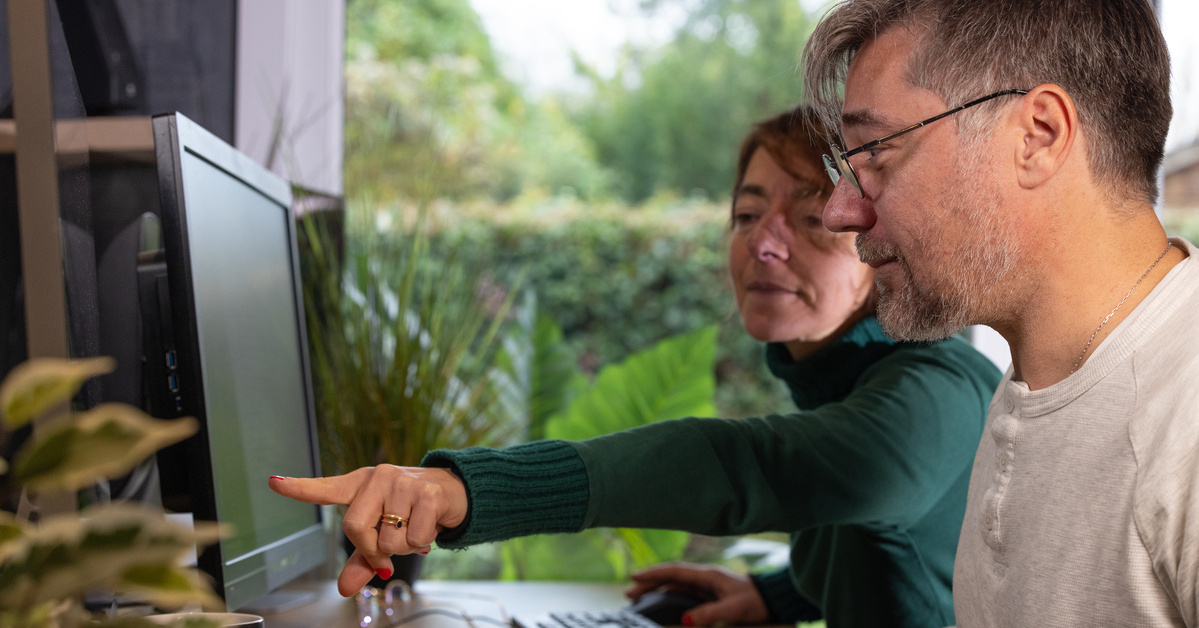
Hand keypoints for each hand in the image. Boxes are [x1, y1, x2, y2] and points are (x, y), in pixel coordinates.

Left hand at [267, 465, 467, 596]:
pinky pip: (414, 538)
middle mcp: (378, 478)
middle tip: (389, 549)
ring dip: (403, 547)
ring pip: (388, 540)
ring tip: (414, 529)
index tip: (273, 483)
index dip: (299, 488)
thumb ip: (362, 559)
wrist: (454, 492)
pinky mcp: (426, 492)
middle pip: (354, 528)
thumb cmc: (411, 512)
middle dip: (371, 550)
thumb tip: (345, 588)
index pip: (325, 489)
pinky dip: (423, 543)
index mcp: (360, 485)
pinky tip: (429, 526)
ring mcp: (402, 482)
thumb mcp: (383, 534)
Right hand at [628, 563, 769, 625]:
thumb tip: (685, 620)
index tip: (634, 576)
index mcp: (707, 575)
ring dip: (657, 589)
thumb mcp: (733, 608)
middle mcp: (704, 577)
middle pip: (671, 577)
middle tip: (629, 592)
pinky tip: (661, 602)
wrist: (774, 600)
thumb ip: (709, 614)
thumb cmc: (756, 601)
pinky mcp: (711, 595)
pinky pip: (684, 593)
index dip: (653, 573)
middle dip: (649, 582)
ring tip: (639, 596)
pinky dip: (669, 596)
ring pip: (676, 585)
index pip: (674, 572)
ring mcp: (707, 586)